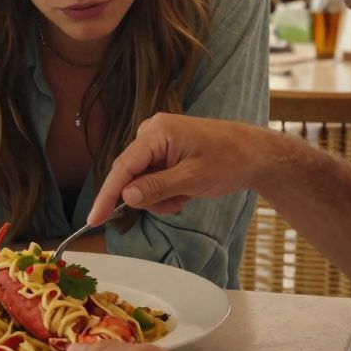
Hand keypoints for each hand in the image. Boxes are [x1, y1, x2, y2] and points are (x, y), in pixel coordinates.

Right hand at [86, 113, 268, 225]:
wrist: (256, 153)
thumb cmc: (230, 161)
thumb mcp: (193, 179)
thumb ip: (157, 188)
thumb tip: (126, 197)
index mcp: (157, 131)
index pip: (123, 167)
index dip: (107, 195)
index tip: (94, 219)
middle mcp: (152, 131)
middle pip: (130, 174)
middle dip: (147, 197)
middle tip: (175, 206)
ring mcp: (158, 139)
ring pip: (141, 179)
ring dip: (158, 196)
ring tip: (184, 198)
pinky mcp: (165, 148)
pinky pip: (152, 175)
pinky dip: (165, 190)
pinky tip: (185, 191)